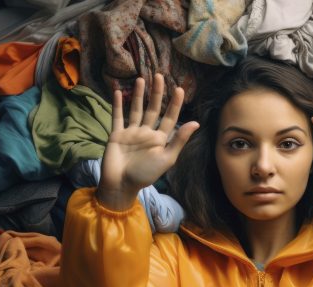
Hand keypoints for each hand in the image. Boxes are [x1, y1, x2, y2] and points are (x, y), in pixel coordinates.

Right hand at [97, 74, 198, 209]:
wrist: (121, 185)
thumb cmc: (145, 175)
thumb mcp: (166, 158)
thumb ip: (179, 140)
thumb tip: (196, 123)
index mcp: (160, 139)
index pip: (170, 118)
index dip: (175, 104)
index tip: (179, 88)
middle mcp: (146, 133)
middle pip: (153, 109)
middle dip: (157, 93)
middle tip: (159, 75)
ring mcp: (131, 133)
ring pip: (136, 109)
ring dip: (139, 95)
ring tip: (142, 79)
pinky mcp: (117, 134)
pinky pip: (117, 117)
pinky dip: (118, 104)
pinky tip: (119, 91)